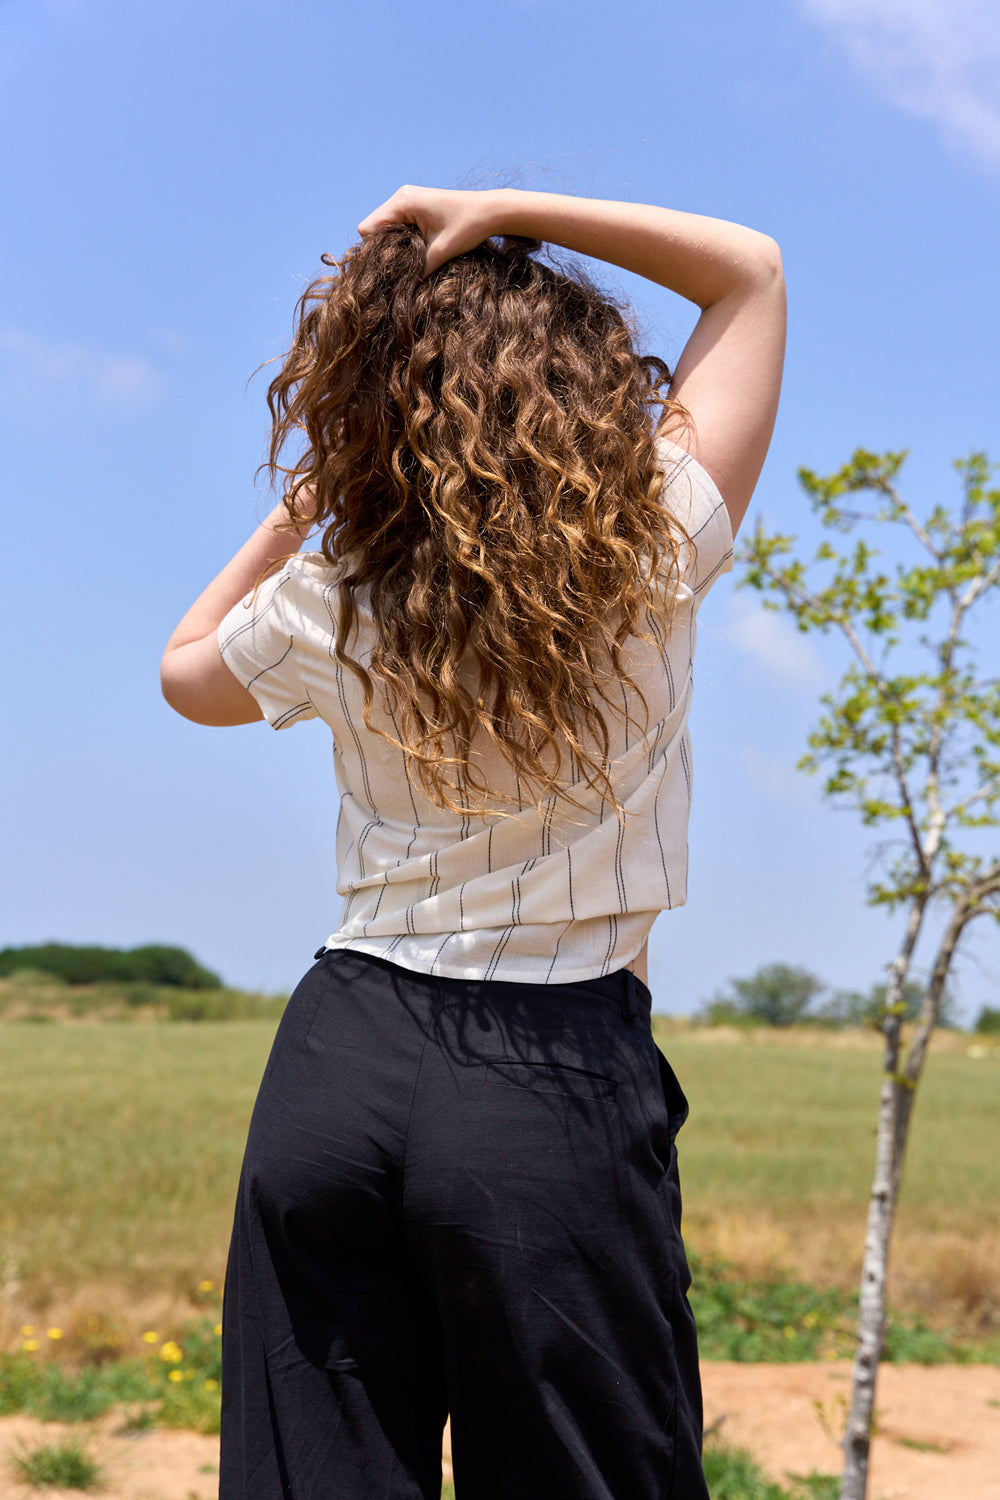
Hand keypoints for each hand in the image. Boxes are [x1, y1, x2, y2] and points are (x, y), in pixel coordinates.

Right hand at [357, 186, 504, 275]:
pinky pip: (398, 224)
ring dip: (393, 245)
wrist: (491, 210)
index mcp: (403, 202)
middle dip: (382, 249)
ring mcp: (408, 199)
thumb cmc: (468, 227)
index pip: (368, 229)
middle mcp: (401, 196)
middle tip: (399, 268)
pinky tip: (415, 250)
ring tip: (409, 260)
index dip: (373, 251)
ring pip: (385, 227)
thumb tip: (400, 291)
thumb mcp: (441, 253)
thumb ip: (418, 270)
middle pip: (374, 228)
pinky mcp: (416, 205)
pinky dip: (402, 239)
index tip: (388, 269)